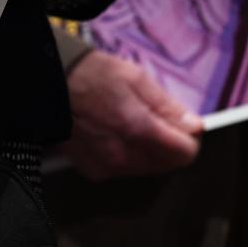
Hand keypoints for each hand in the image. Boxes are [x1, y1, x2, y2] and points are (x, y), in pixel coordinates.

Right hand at [61, 50, 202, 180]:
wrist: (54, 84)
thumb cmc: (92, 75)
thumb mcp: (136, 78)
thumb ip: (167, 105)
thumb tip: (193, 125)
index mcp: (137, 129)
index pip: (184, 153)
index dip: (188, 138)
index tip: (183, 125)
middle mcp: (123, 154)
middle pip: (167, 164)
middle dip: (169, 144)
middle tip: (156, 119)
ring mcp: (107, 166)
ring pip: (147, 169)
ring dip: (149, 151)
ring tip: (132, 123)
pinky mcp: (93, 170)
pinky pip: (124, 171)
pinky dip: (127, 156)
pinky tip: (116, 134)